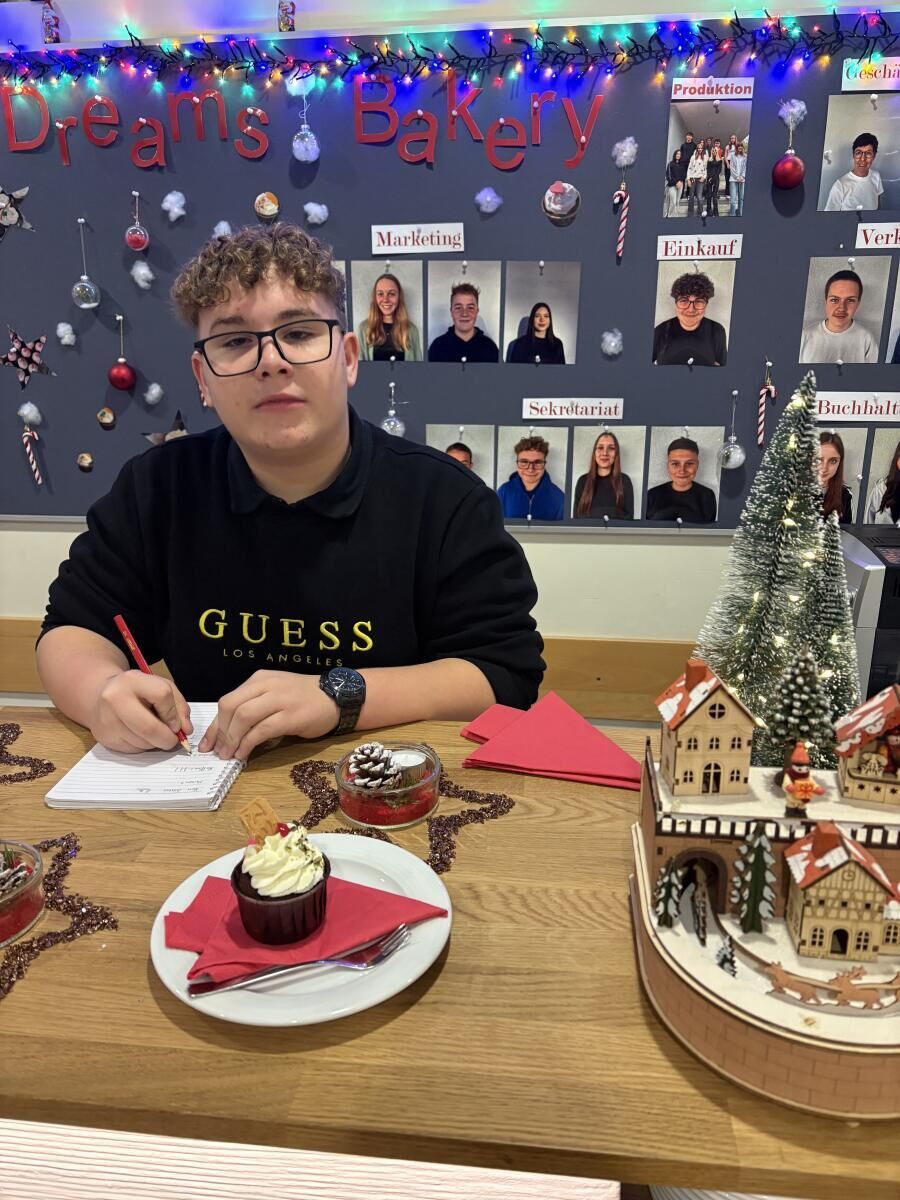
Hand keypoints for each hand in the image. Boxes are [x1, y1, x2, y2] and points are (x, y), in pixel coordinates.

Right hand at [89, 670, 192, 752]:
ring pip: (143, 743)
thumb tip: (186, 730)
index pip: (162, 695)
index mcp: (132, 680)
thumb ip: (178, 705)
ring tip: (153, 732)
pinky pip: (133, 749)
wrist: (101, 696)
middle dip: (168, 739)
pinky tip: (139, 735)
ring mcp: (107, 719)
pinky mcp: (104, 737)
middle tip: (173, 740)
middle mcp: (115, 699)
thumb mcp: (160, 686)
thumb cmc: (137, 692)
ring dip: (155, 743)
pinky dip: (143, 746)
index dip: (174, 713)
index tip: (177, 723)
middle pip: (149, 728)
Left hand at [199, 671, 338, 759]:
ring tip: (229, 755)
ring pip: (243, 717)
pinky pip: (261, 730)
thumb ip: (254, 705)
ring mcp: (280, 699)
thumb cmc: (304, 699)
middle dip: (220, 732)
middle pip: (231, 706)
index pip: (228, 701)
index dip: (215, 725)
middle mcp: (267, 685)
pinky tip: (244, 754)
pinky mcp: (291, 716)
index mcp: (259, 679)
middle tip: (218, 751)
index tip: (208, 744)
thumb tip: (228, 732)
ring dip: (232, 739)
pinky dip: (248, 744)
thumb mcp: (275, 694)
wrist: (337, 697)